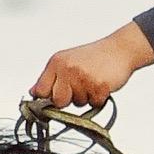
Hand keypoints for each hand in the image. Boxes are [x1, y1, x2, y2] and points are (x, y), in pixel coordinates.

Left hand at [29, 22, 153, 110]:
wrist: (120, 49)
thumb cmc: (94, 57)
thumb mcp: (66, 61)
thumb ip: (50, 78)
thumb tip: (33, 92)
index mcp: (57, 63)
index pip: (41, 90)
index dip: (47, 99)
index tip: (54, 100)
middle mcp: (67, 69)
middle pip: (58, 101)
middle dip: (69, 99)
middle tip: (80, 86)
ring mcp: (83, 78)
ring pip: (77, 104)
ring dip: (86, 98)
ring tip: (93, 81)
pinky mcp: (98, 86)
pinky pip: (93, 104)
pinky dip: (99, 99)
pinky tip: (102, 84)